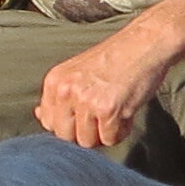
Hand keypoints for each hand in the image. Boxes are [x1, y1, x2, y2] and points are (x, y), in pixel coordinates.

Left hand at [37, 23, 178, 152]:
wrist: (145, 43)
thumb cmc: (115, 58)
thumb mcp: (76, 72)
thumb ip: (59, 96)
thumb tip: (39, 115)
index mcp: (54, 81)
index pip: (49, 123)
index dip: (69, 125)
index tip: (84, 116)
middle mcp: (65, 91)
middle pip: (65, 138)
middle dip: (85, 133)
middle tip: (102, 116)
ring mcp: (86, 100)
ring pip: (87, 142)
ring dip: (104, 133)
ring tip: (115, 110)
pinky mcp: (108, 109)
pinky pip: (110, 140)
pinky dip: (121, 130)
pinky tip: (126, 110)